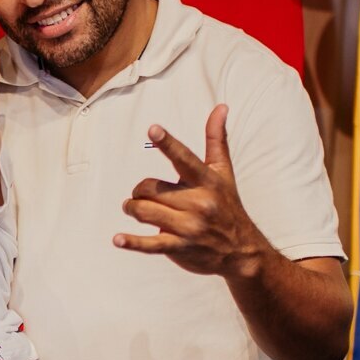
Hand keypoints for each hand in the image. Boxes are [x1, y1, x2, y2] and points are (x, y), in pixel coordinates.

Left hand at [116, 105, 268, 277]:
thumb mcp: (223, 173)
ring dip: (133, 208)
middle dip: (139, 191)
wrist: (242, 251)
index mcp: (206, 181)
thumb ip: (216, 140)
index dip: (167, 143)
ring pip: (144, 211)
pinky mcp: (179, 248)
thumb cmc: (227, 206)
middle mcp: (198, 203)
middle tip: (142, 194)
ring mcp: (188, 227)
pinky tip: (118, 239)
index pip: (184, 158)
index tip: (153, 129)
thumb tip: (221, 107)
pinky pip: (150, 244)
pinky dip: (132, 242)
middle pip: (150, 188)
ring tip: (134, 208)